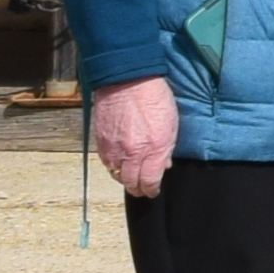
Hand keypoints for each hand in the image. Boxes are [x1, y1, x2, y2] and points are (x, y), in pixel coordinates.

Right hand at [85, 75, 177, 197]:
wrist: (128, 81)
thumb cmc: (155, 99)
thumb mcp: (172, 124)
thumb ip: (166, 148)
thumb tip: (163, 165)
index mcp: (153, 149)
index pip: (149, 182)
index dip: (151, 190)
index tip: (153, 191)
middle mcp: (132, 154)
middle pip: (130, 184)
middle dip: (138, 189)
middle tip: (142, 188)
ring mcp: (114, 149)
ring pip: (117, 175)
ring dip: (125, 179)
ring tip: (132, 176)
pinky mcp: (101, 143)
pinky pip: (107, 163)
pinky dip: (114, 167)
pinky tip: (120, 163)